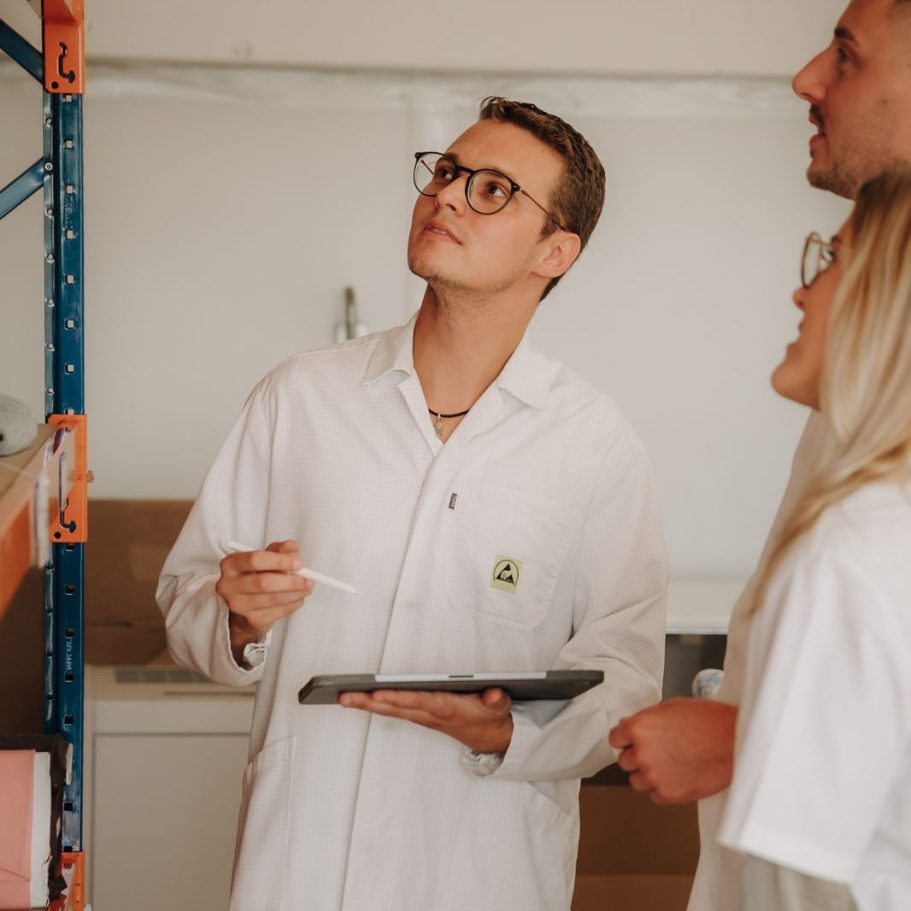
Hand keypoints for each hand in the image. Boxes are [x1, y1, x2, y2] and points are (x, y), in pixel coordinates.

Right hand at [216, 540, 312, 662]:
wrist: (245, 606)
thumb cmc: (257, 575)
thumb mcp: (268, 555)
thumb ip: (282, 549)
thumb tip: (294, 555)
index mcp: (231, 564)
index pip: (255, 560)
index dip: (280, 561)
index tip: (298, 563)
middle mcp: (229, 585)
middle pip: (263, 582)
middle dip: (290, 581)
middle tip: (308, 579)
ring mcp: (238, 605)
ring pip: (273, 599)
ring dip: (296, 593)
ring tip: (306, 588)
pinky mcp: (250, 620)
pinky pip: (278, 612)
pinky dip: (293, 604)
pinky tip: (297, 598)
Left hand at [339, 688, 513, 753]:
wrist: (490, 737)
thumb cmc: (490, 716)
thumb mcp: (499, 707)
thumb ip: (496, 700)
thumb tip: (493, 693)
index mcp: (447, 709)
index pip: (418, 701)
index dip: (398, 697)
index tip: (377, 692)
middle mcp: (430, 714)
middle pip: (395, 708)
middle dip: (369, 702)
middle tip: (344, 696)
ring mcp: (423, 716)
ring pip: (390, 710)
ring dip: (367, 704)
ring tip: (343, 696)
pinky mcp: (420, 715)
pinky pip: (393, 710)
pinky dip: (376, 704)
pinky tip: (361, 698)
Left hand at [608, 697, 736, 803]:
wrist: (736, 742)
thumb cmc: (709, 721)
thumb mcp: (671, 707)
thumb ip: (646, 719)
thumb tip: (631, 726)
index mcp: (639, 728)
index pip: (614, 738)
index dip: (625, 738)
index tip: (630, 740)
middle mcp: (642, 754)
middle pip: (624, 761)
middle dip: (637, 755)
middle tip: (656, 751)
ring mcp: (654, 776)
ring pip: (637, 781)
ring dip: (648, 774)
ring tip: (669, 764)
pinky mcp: (670, 794)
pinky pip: (655, 795)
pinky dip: (663, 788)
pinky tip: (677, 775)